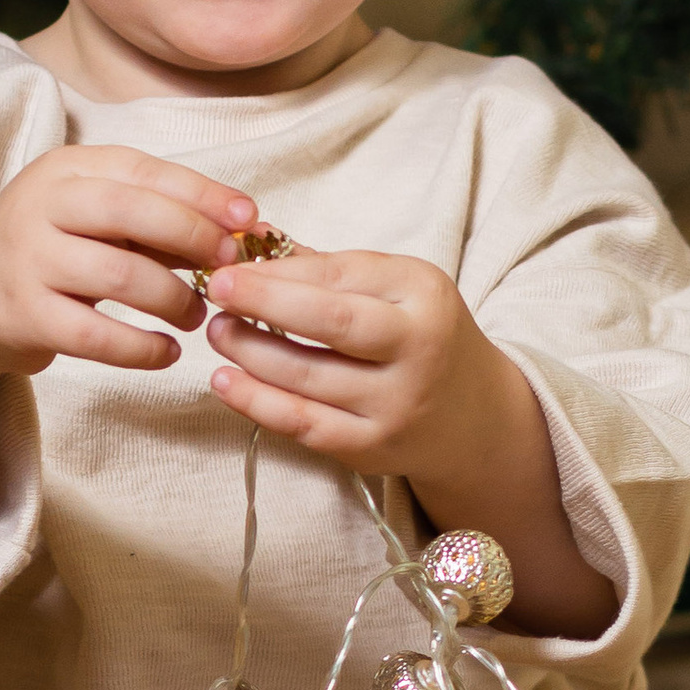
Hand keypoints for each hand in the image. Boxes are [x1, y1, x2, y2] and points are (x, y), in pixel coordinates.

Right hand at [0, 144, 255, 542]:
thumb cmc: (50, 250)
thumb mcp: (91, 217)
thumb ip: (152, 218)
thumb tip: (238, 230)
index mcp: (64, 169)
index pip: (144, 171)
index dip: (203, 194)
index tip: (249, 217)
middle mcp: (40, 206)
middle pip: (133, 212)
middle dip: (194, 238)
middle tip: (230, 268)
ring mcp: (28, 260)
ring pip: (120, 275)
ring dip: (174, 299)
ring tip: (196, 315)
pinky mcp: (24, 316)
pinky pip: (98, 336)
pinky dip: (143, 348)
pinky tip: (166, 352)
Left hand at [203, 246, 619, 637]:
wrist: (474, 416)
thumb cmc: (421, 336)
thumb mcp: (397, 289)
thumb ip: (329, 269)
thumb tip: (250, 242)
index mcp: (425, 295)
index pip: (342, 276)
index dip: (280, 270)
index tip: (230, 262)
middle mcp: (419, 349)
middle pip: (332, 322)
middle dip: (264, 302)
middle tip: (215, 291)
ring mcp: (397, 404)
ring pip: (308, 377)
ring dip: (250, 351)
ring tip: (216, 331)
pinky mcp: (373, 448)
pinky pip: (304, 425)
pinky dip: (257, 402)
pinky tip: (226, 381)